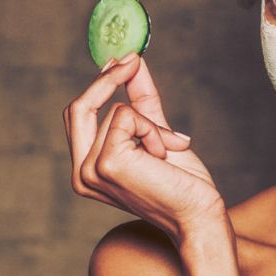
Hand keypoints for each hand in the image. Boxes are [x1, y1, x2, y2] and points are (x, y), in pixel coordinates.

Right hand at [63, 52, 225, 240]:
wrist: (199, 214)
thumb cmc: (180, 183)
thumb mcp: (155, 132)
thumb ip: (140, 99)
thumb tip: (132, 61)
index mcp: (85, 170)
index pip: (76, 116)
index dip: (98, 85)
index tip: (123, 61)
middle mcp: (80, 174)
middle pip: (77, 108)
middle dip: (108, 79)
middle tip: (133, 61)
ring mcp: (89, 171)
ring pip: (114, 110)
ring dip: (150, 124)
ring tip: (165, 151)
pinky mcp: (106, 163)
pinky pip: (127, 116)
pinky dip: (152, 129)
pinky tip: (163, 155)